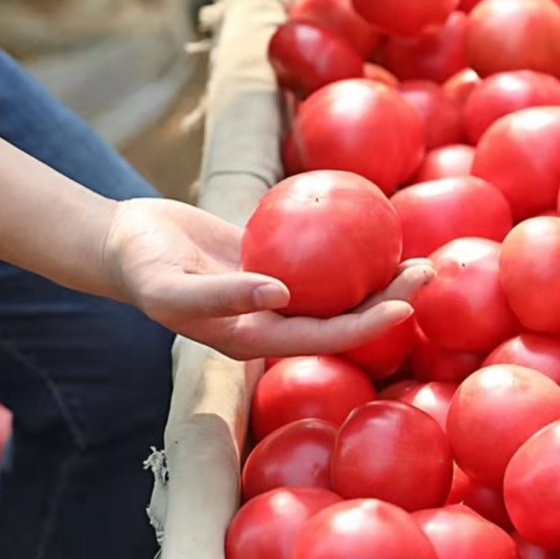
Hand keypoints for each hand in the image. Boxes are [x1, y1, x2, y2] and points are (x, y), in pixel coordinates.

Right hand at [101, 198, 433, 358]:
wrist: (130, 240)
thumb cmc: (142, 268)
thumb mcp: (170, 287)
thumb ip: (221, 298)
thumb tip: (281, 295)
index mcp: (256, 338)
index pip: (324, 337)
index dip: (368, 327)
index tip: (408, 305)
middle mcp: (274, 318)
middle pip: (344, 314)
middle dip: (390, 299)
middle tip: (429, 269)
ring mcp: (278, 289)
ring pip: (339, 285)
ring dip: (379, 273)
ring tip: (418, 250)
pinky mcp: (275, 258)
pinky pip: (319, 251)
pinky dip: (348, 243)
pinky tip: (376, 220)